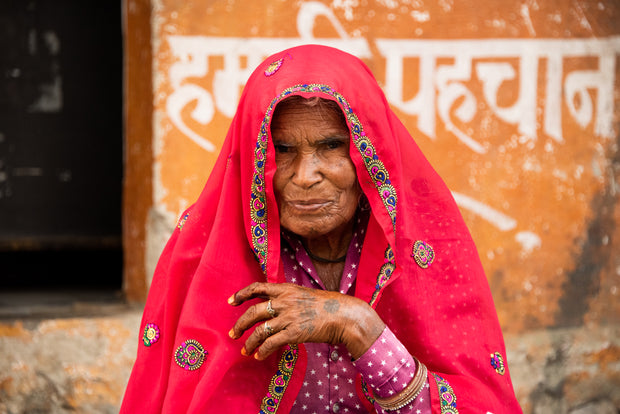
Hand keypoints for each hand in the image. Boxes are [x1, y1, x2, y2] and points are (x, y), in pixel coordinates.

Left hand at [228, 282, 384, 359]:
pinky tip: (259, 356)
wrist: (344, 315)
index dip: (242, 294)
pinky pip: (271, 343)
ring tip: (245, 350)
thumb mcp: (304, 295)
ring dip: (249, 342)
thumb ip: (288, 299)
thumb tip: (274, 307)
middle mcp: (284, 301)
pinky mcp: (294, 333)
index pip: (257, 288)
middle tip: (233, 334)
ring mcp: (289, 317)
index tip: (231, 301)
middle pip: (253, 312)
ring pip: (260, 330)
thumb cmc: (327, 305)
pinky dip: (262, 351)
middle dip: (240, 325)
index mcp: (286, 289)